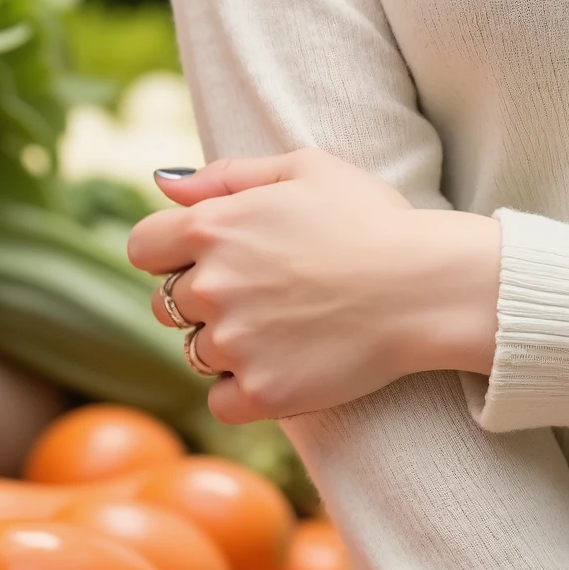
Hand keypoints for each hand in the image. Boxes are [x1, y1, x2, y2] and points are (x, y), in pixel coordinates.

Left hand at [125, 149, 501, 424]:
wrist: (424, 285)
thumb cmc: (371, 219)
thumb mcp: (306, 168)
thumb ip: (228, 174)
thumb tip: (164, 184)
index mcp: (215, 226)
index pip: (144, 247)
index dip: (171, 251)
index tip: (209, 257)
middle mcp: (212, 286)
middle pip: (167, 304)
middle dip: (206, 297)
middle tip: (268, 290)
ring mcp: (234, 343)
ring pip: (195, 353)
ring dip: (227, 342)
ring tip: (287, 323)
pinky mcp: (260, 393)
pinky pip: (221, 401)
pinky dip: (245, 390)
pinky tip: (288, 362)